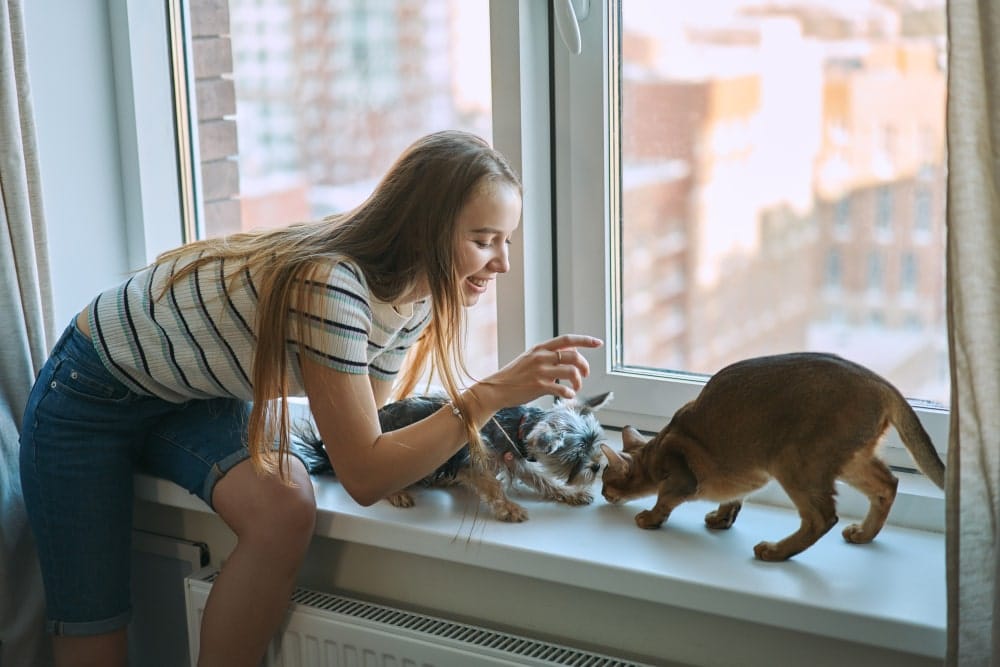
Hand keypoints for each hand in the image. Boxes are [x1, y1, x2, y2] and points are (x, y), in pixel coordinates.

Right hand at [471, 334, 602, 410]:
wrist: (496, 389)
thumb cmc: (515, 375)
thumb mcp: (531, 358)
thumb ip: (549, 354)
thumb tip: (570, 351)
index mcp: (540, 348)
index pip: (567, 340)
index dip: (585, 340)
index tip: (598, 343)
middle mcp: (541, 357)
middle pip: (574, 356)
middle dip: (585, 366)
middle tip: (585, 375)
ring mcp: (540, 371)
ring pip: (571, 372)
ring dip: (579, 382)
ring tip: (576, 388)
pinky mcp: (538, 386)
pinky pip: (562, 389)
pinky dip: (569, 394)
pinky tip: (568, 397)